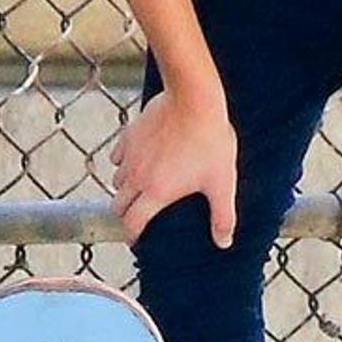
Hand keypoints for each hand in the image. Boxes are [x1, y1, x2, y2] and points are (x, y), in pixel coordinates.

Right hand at [110, 89, 237, 248]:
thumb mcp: (222, 182)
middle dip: (126, 213)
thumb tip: (224, 242)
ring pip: (117, 179)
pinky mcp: (129, 134)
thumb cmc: (210, 141)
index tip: (136, 239)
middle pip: (118, 204)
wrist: (194, 99)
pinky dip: (123, 162)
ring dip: (125, 188)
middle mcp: (137, 176)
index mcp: (156, 193)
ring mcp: (130, 154)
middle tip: (138, 215)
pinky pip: (118, 155)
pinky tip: (138, 159)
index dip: (132, 235)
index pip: (132, 223)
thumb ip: (222, 216)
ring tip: (140, 188)